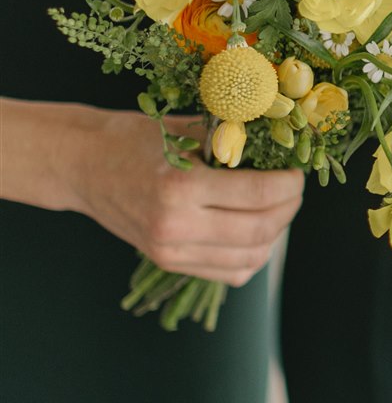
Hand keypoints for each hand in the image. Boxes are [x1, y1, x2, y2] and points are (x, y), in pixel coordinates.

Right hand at [55, 106, 301, 284]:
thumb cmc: (134, 140)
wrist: (83, 166)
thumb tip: (285, 145)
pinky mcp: (168, 262)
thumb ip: (234, 141)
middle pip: (260, 230)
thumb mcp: (186, 129)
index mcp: (180, 188)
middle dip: (290, 208)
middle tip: (295, 190)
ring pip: (249, 258)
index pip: (260, 194)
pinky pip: (229, 273)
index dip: (291, 184)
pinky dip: (253, 256)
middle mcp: (175, 227)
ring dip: (276, 234)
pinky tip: (255, 231)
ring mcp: (170, 251)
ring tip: (279, 208)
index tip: (298, 173)